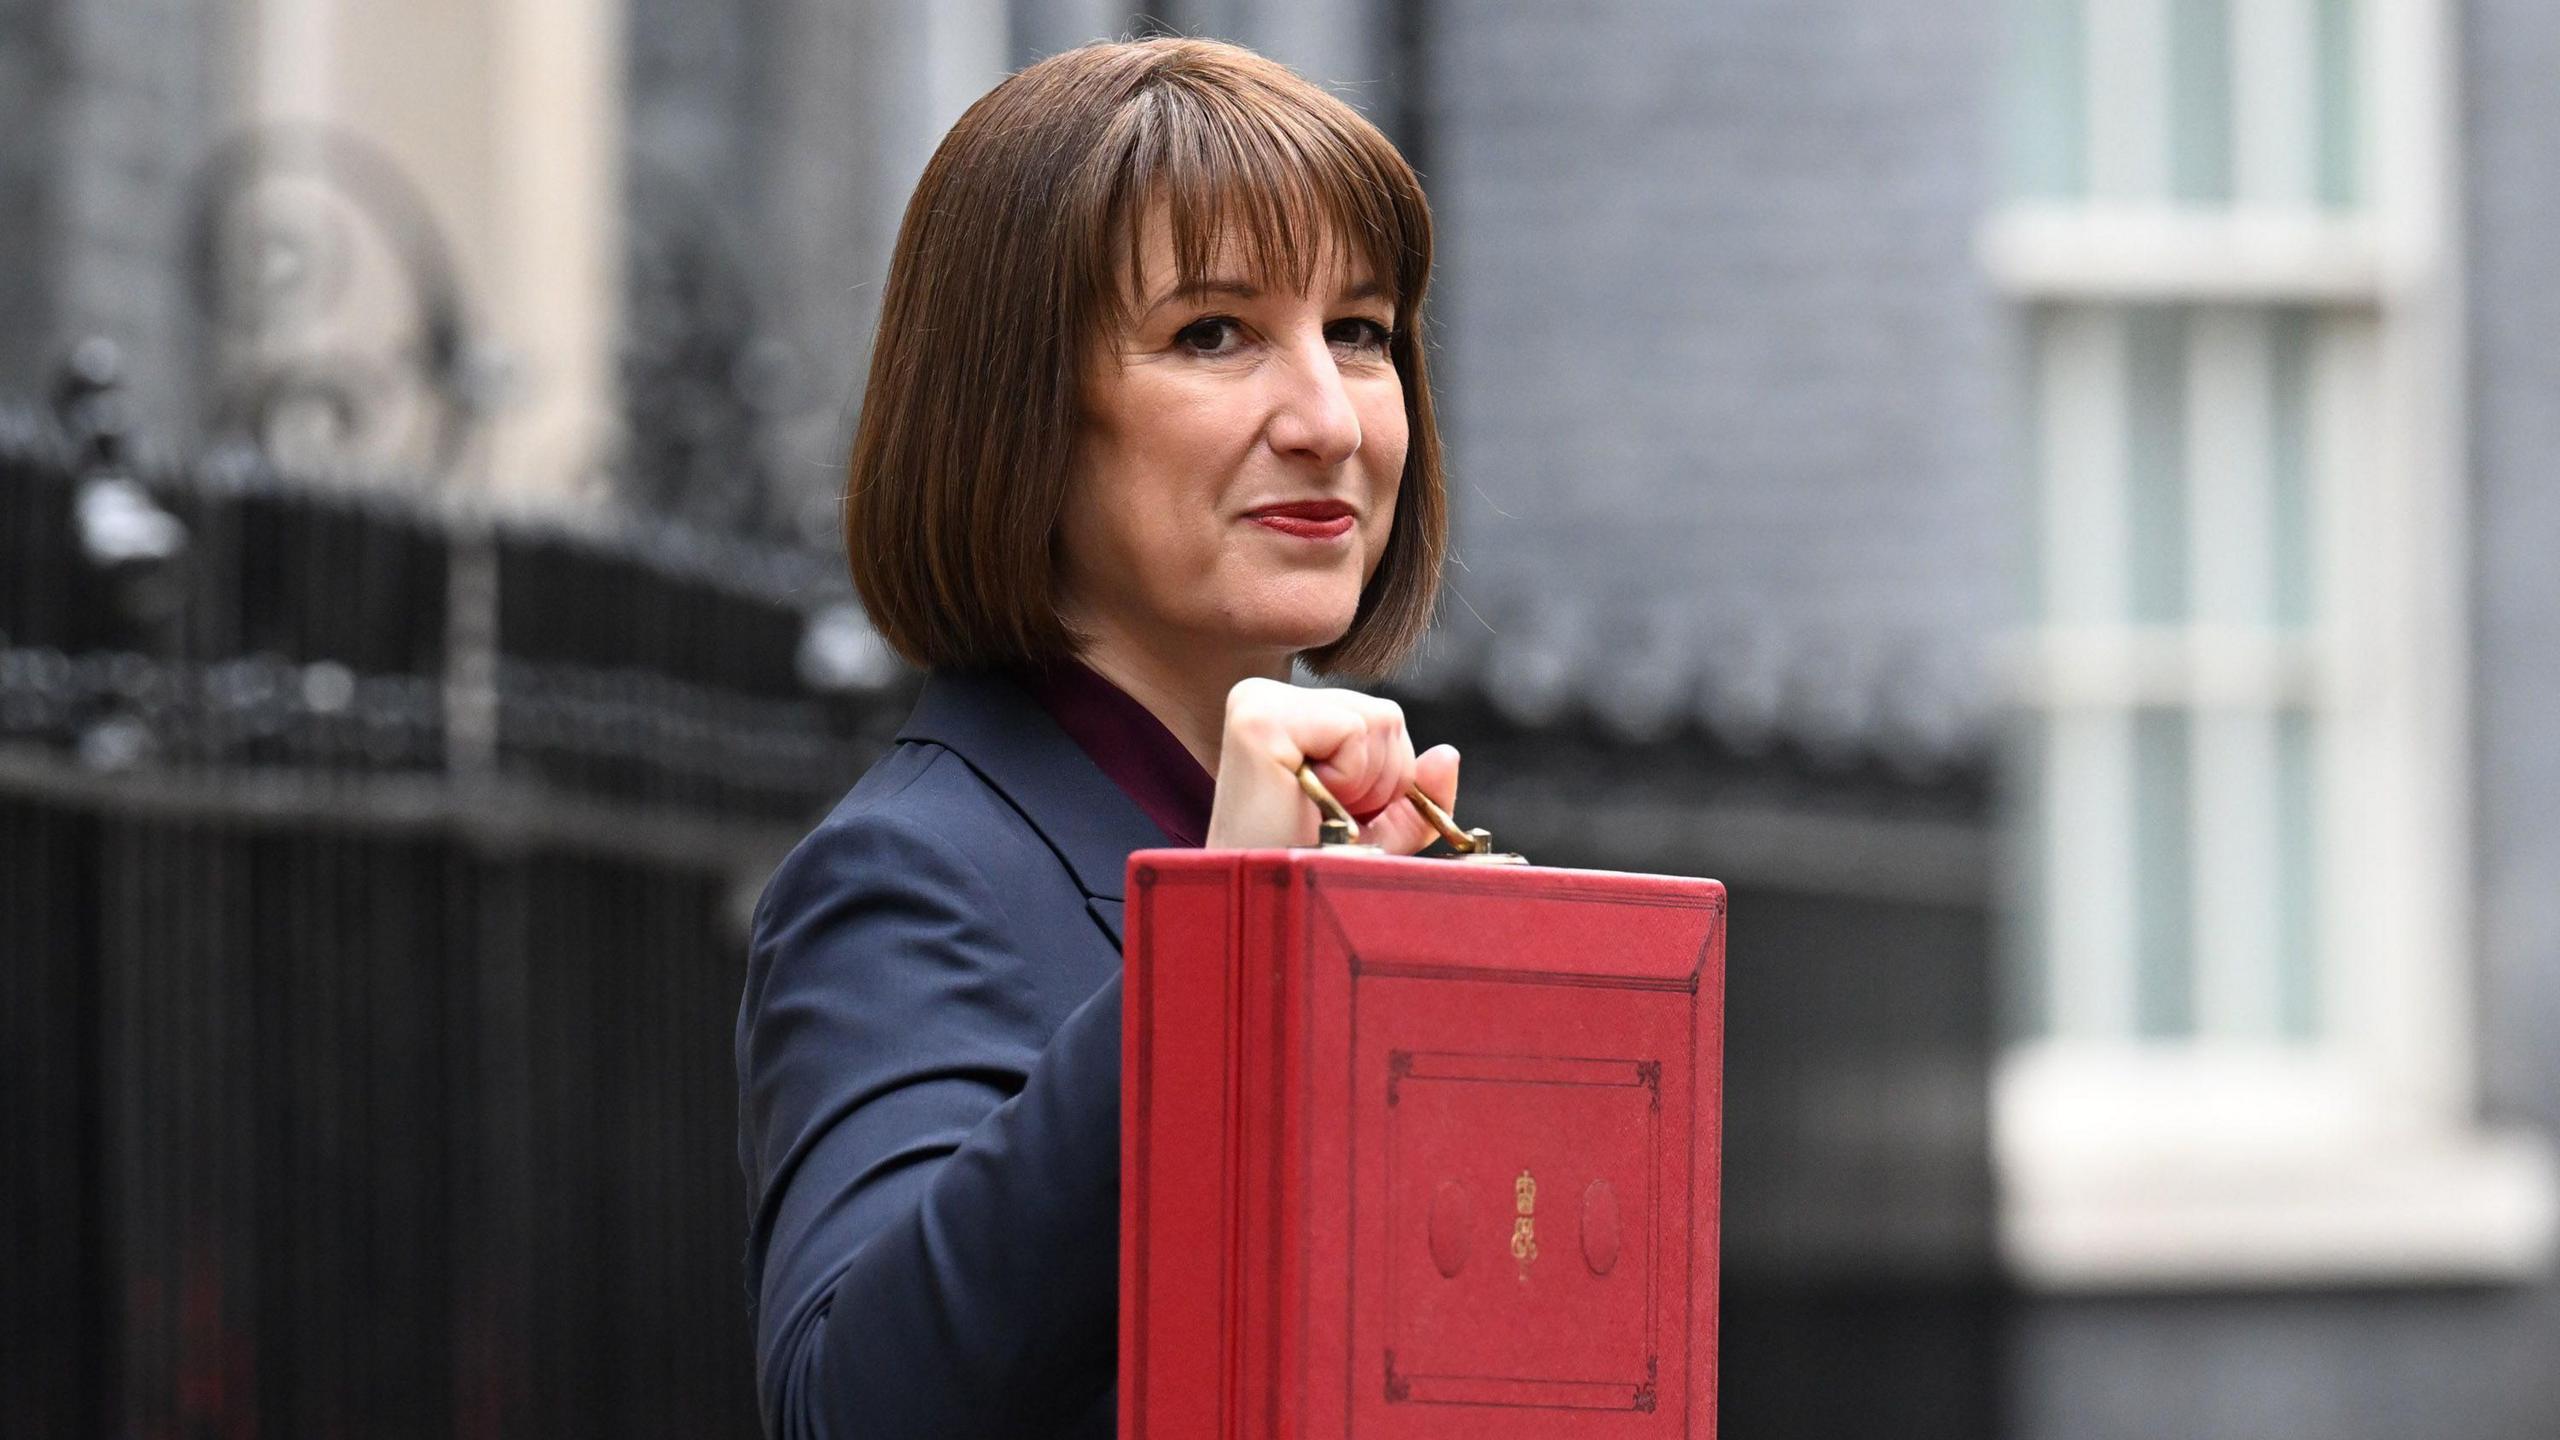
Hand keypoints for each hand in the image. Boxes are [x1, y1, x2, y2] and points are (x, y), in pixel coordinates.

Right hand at [1202, 676, 1459, 852]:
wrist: (1262, 912)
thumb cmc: (1305, 875)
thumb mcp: (1373, 836)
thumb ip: (1413, 795)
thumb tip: (1448, 754)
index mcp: (1286, 713)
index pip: (1382, 720)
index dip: (1383, 780)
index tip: (1334, 815)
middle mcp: (1266, 695)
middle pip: (1387, 715)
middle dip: (1378, 782)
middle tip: (1324, 817)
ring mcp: (1258, 702)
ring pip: (1380, 718)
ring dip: (1364, 785)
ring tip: (1314, 811)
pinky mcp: (1258, 719)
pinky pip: (1354, 730)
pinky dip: (1349, 779)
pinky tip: (1306, 801)